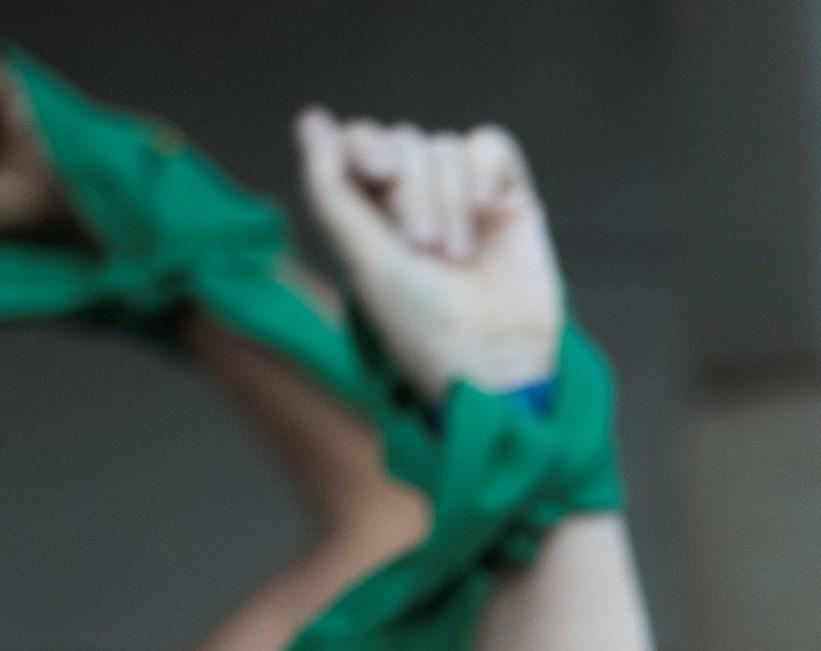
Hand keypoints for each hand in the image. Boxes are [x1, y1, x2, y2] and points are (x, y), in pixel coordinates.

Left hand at [295, 112, 566, 399]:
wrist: (495, 361)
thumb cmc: (421, 322)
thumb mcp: (361, 256)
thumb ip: (329, 187)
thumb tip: (311, 119)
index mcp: (369, 208)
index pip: (359, 140)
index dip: (366, 146)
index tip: (377, 174)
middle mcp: (414, 196)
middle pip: (404, 141)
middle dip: (412, 190)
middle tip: (425, 247)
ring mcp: (463, 196)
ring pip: (446, 147)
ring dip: (450, 199)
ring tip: (459, 255)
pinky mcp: (509, 199)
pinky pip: (493, 146)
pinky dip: (487, 168)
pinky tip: (488, 205)